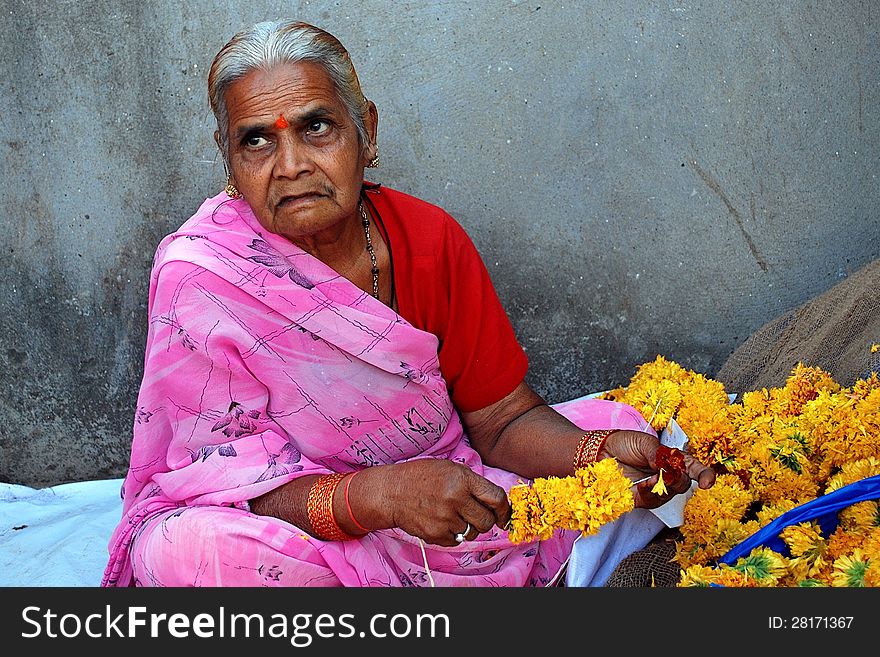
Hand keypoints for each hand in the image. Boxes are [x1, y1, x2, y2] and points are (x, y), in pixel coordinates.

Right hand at [377, 459, 510, 545]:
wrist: (391, 492)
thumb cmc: (421, 477)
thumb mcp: (450, 469)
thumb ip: (473, 484)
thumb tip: (497, 504)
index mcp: (462, 479)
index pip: (496, 498)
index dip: (504, 509)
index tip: (503, 514)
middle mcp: (456, 499)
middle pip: (487, 521)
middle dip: (485, 521)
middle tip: (475, 515)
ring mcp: (445, 519)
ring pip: (472, 532)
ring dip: (467, 527)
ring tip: (452, 515)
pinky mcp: (436, 534)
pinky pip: (456, 541)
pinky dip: (453, 534)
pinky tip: (441, 521)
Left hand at [598, 429, 715, 508]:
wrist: (600, 452)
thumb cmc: (623, 443)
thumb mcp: (644, 442)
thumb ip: (659, 454)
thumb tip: (669, 466)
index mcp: (671, 460)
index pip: (694, 469)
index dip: (704, 476)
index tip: (708, 482)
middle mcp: (666, 476)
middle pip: (683, 484)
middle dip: (677, 479)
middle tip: (666, 471)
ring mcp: (655, 489)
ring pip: (669, 495)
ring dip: (662, 487)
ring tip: (650, 479)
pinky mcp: (641, 499)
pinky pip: (652, 502)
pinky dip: (649, 494)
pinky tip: (642, 485)